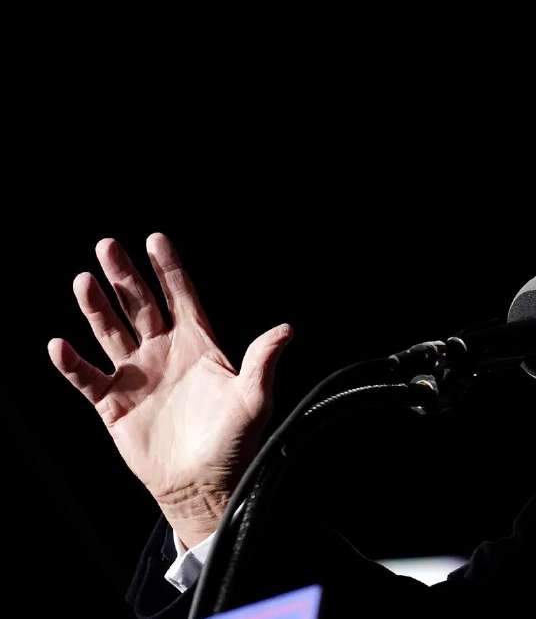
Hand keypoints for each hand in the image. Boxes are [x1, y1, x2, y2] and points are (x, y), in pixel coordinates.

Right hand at [48, 233, 291, 546]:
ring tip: (84, 280)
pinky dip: (72, 363)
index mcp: (198, 345)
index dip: (169, 270)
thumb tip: (287, 329)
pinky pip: (87, 378)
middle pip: (140, 305)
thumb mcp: (254, 399)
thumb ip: (263, 362)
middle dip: (125, 276)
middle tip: (107, 245)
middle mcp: (164, 353)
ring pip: (111, 332)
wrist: (205, 484)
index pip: (181, 297)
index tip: (156, 239)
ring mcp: (137, 375)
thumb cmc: (235, 441)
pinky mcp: (113, 403)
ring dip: (96, 308)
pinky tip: (60, 345)